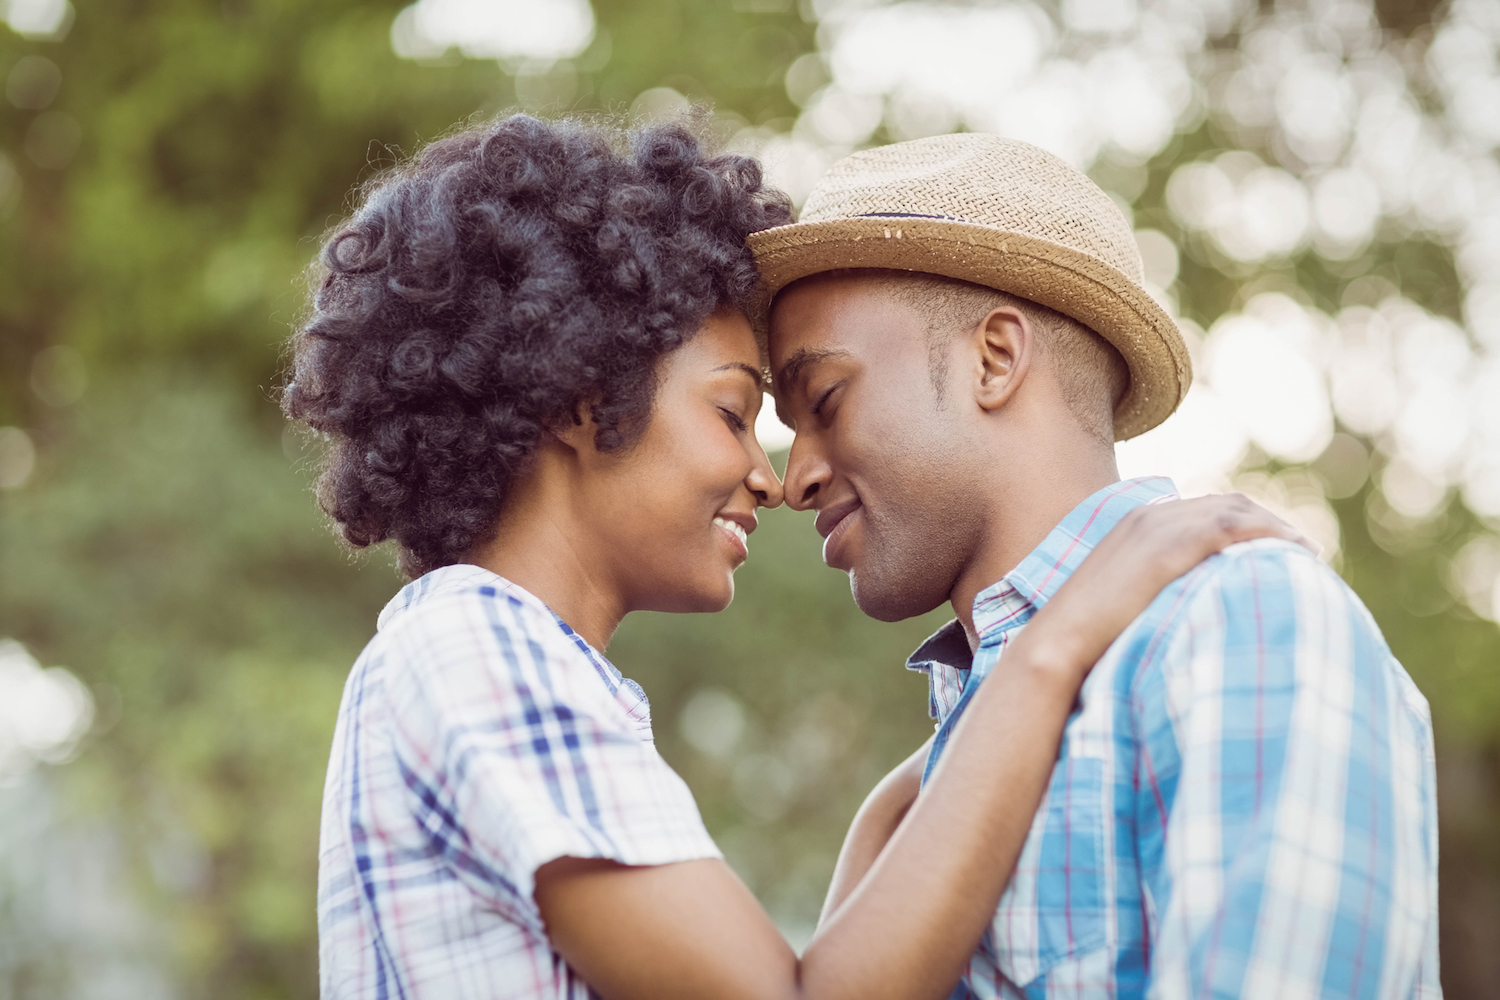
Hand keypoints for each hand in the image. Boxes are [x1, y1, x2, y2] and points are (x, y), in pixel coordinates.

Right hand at [1016, 493, 1312, 679]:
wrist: (1058, 645)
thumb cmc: (1087, 639)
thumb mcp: (1122, 603)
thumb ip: (1154, 591)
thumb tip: (1184, 613)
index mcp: (1138, 523)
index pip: (1207, 509)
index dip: (1248, 524)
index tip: (1277, 547)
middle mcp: (1149, 515)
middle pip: (1228, 503)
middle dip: (1269, 522)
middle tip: (1303, 550)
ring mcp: (1157, 527)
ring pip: (1236, 510)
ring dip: (1276, 527)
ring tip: (1307, 554)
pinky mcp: (1166, 547)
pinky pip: (1230, 527)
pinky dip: (1267, 533)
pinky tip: (1293, 553)